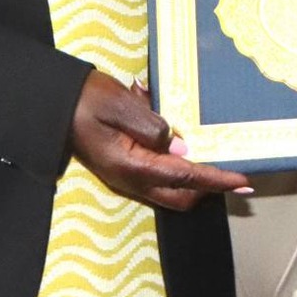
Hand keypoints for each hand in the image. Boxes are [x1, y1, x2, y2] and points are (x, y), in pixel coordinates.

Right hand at [69, 69, 249, 209]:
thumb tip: (181, 147)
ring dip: (196, 181)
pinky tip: (186, 151)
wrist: (54, 105)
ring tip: (217, 164)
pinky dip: (179, 172)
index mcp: (132, 165)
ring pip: (171, 192)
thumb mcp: (120, 104)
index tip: (242, 180)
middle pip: (181, 196)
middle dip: (210, 189)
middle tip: (235, 176)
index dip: (217, 179)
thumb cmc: (87, 99)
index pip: (185, 177)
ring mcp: (126, 178)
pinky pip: (160, 180)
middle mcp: (131, 179)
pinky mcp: (124, 169)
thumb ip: (151, 126)